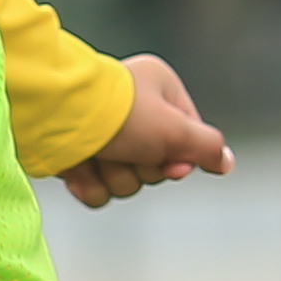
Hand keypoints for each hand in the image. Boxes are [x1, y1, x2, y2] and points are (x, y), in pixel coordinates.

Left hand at [59, 52, 232, 207]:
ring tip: (99, 156)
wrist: (54, 119)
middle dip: (141, 168)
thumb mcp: (175, 129)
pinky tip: (78, 169)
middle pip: (155, 165)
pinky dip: (88, 185)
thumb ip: (206, 147)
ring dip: (114, 176)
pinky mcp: (75, 157)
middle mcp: (132, 112)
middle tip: (128, 152)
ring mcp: (102, 137)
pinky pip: (96, 189)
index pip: (186, 140)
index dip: (179, 159)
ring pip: (125, 181)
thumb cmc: (119, 115)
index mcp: (159, 91)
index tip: (170, 163)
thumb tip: (225, 163)